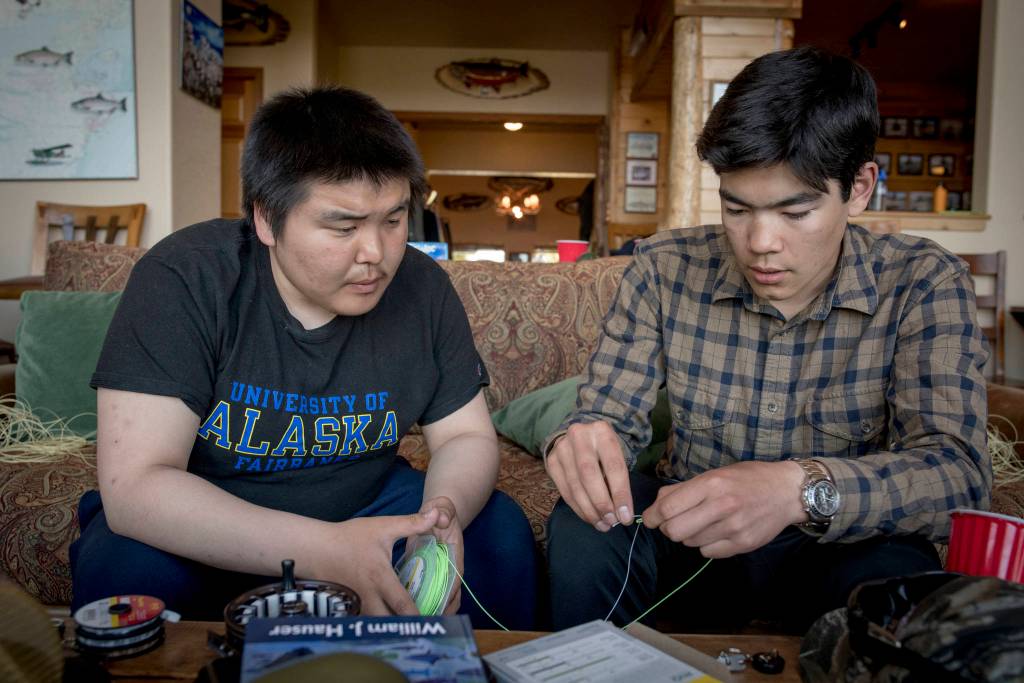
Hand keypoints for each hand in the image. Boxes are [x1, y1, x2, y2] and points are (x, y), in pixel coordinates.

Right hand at [312, 509, 440, 616]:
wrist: (316, 548)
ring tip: (407, 626)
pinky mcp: (347, 607)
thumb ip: (412, 523)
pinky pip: (364, 622)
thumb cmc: (350, 537)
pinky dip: (375, 624)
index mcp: (380, 577)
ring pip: (376, 624)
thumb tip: (437, 515)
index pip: (401, 604)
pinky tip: (386, 622)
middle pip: (389, 622)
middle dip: (405, 627)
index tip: (432, 622)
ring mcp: (356, 604)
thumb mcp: (383, 526)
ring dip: (390, 626)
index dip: (417, 615)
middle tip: (422, 626)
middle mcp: (368, 595)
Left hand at [413, 496, 463, 613]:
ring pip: (438, 598)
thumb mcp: (443, 508)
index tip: (438, 609)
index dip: (448, 596)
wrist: (437, 513)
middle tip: (424, 623)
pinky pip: (424, 591)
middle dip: (440, 611)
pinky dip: (417, 602)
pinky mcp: (427, 573)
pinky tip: (404, 612)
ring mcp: (438, 573)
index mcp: (455, 556)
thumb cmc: (441, 512)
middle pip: (450, 596)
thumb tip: (441, 518)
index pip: (455, 579)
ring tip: (414, 623)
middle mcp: (449, 568)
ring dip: (429, 610)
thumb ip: (443, 512)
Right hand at [546, 421, 633, 530]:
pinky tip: (589, 517)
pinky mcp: (551, 461)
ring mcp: (562, 448)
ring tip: (602, 524)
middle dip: (601, 503)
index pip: (613, 466)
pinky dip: (578, 508)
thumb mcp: (616, 455)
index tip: (626, 517)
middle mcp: (579, 436)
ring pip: (575, 485)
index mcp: (602, 431)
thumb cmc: (604, 450)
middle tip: (611, 522)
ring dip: (589, 510)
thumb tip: (622, 513)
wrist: (579, 436)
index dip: (620, 494)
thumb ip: (618, 479)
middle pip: (589, 475)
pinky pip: (564, 490)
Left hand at [641, 461, 805, 557]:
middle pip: (674, 531)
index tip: (651, 519)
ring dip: (689, 536)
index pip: (667, 507)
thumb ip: (684, 489)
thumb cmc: (747, 479)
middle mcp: (722, 505)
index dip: (652, 516)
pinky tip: (717, 532)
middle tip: (673, 523)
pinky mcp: (744, 544)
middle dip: (668, 528)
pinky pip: (708, 553)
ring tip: (702, 523)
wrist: (787, 491)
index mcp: (711, 484)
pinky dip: (706, 545)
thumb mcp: (715, 474)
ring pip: (690, 543)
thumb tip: (656, 505)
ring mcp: (734, 527)